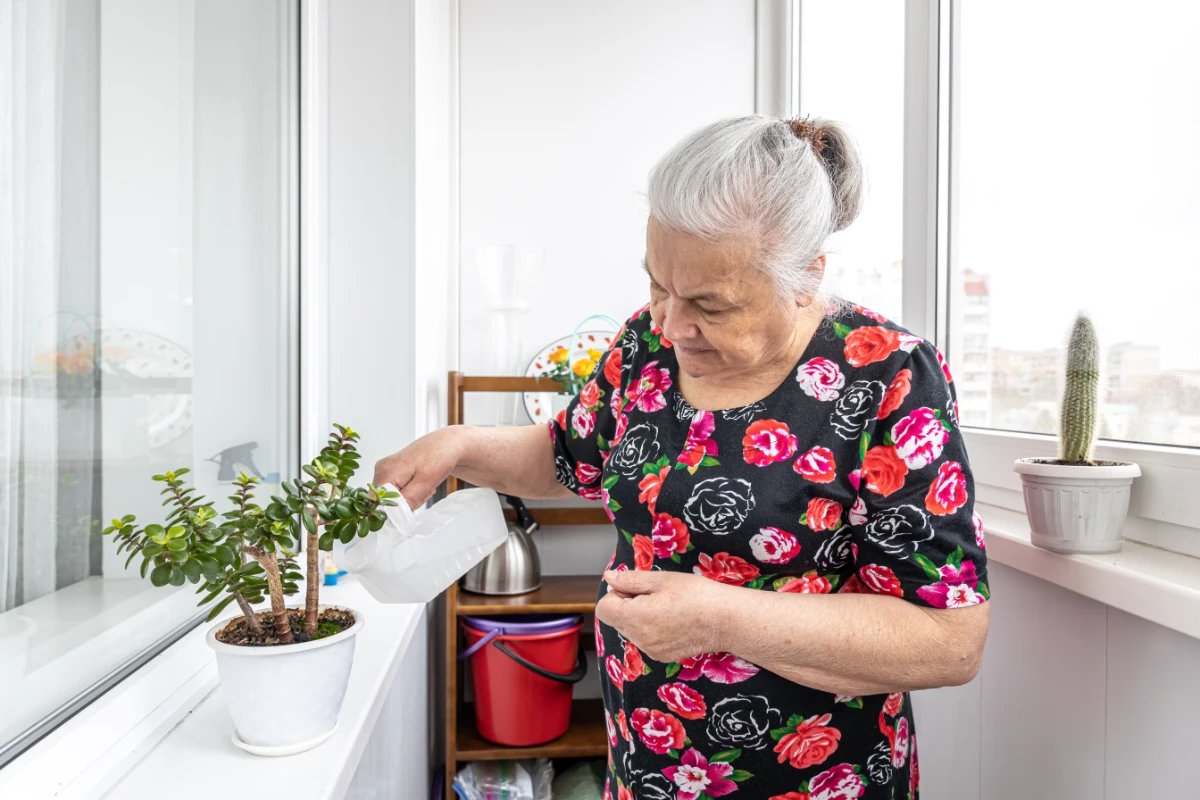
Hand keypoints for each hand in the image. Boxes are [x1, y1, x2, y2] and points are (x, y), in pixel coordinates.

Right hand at [373, 427, 465, 509]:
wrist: (446, 444)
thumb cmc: (438, 458)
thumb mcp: (425, 483)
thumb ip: (407, 501)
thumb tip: (393, 516)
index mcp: (385, 472)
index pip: (379, 503)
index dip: (396, 508)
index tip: (414, 500)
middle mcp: (381, 470)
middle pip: (386, 501)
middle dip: (405, 503)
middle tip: (423, 492)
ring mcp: (385, 470)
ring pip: (393, 497)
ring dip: (410, 497)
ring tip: (424, 486)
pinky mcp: (391, 471)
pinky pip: (397, 490)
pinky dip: (410, 491)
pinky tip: (421, 483)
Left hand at [595, 570, 730, 663]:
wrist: (727, 620)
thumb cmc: (696, 595)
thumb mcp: (661, 580)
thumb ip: (630, 580)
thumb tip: (610, 578)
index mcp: (635, 618)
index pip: (604, 609)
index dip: (616, 594)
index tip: (635, 588)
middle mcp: (639, 639)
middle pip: (617, 620)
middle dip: (628, 605)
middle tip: (655, 594)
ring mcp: (651, 650)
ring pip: (631, 630)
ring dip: (640, 617)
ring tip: (667, 607)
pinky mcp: (662, 656)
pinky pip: (646, 640)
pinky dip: (652, 629)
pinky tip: (673, 620)